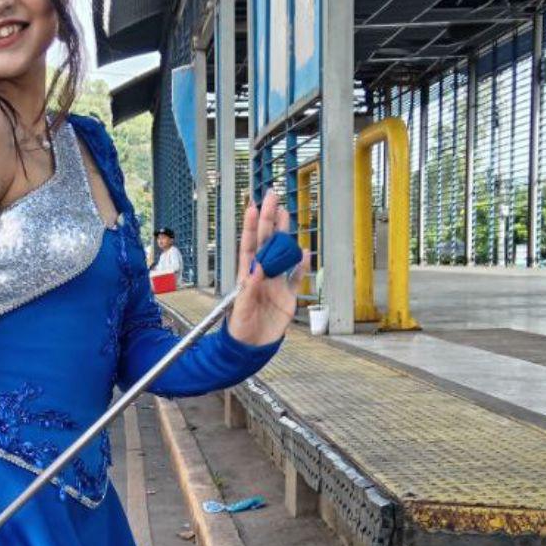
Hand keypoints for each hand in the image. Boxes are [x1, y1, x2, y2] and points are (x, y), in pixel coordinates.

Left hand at [226, 191, 308, 346]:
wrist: (252, 349)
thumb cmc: (240, 329)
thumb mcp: (240, 310)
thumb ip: (249, 289)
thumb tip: (256, 268)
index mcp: (246, 275)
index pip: (249, 245)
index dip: (251, 227)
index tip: (253, 207)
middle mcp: (262, 274)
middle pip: (266, 242)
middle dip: (269, 219)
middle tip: (272, 196)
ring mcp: (276, 283)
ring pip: (282, 253)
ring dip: (284, 234)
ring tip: (286, 212)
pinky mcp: (288, 296)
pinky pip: (296, 277)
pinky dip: (302, 265)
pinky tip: (305, 250)